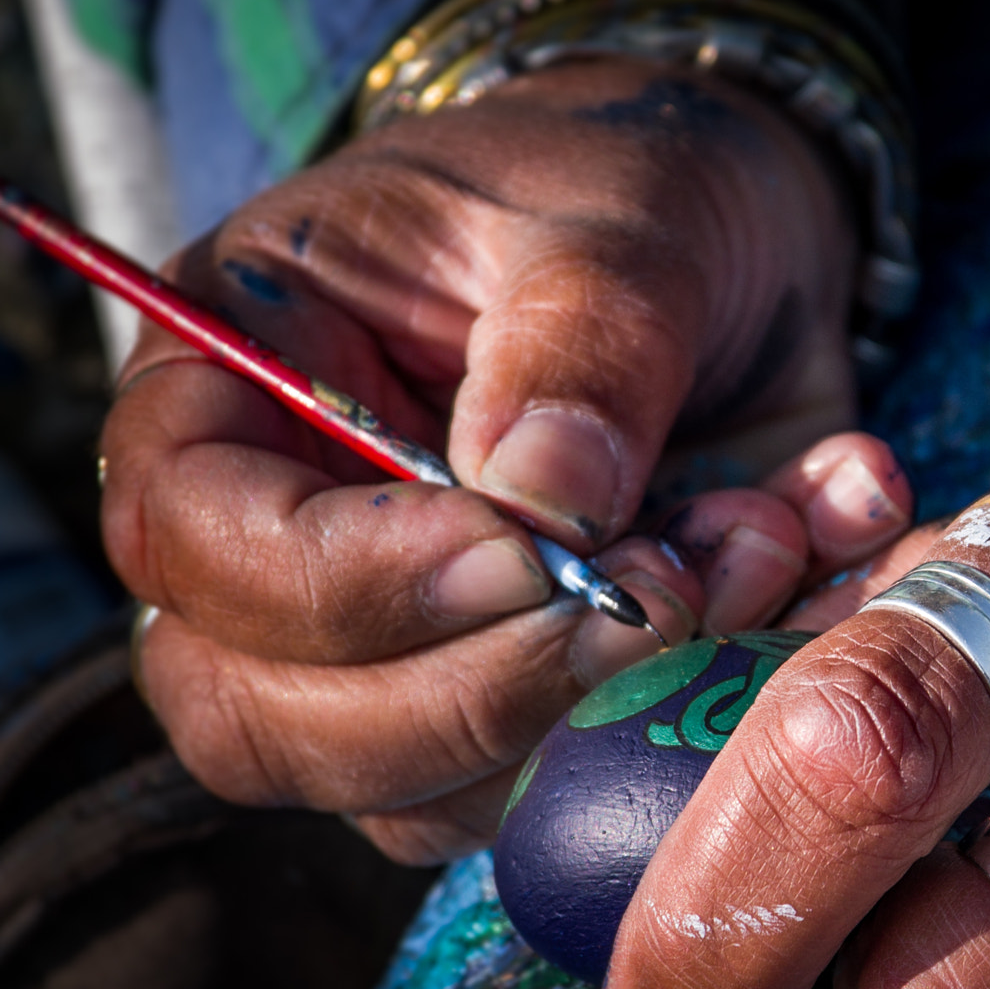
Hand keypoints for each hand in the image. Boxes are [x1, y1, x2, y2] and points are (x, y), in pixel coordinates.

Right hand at [101, 57, 911, 862]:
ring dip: (601, 717)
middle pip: (270, 719)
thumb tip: (548, 509)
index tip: (528, 551)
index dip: (352, 582)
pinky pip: (556, 796)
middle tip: (665, 587)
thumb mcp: (617, 222)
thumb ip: (581, 348)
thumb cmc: (630, 192)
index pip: (195, 538)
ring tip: (758, 547)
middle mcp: (280, 541)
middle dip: (487, 690)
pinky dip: (688, 731)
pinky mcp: (512, 709)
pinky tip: (795, 589)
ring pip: (413, 793)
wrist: (733, 244)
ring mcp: (390, 649)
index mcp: (234, 380)